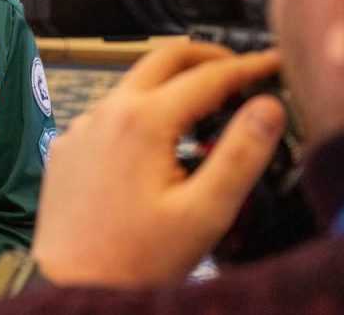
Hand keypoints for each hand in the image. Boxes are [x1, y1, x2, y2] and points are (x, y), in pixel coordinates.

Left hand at [32, 42, 285, 287]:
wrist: (72, 286)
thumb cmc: (135, 260)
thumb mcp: (204, 212)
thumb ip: (241, 154)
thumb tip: (268, 106)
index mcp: (144, 120)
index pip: (208, 76)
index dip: (248, 66)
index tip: (274, 62)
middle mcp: (107, 112)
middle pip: (163, 58)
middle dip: (206, 57)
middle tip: (239, 69)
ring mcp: (82, 127)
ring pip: (133, 85)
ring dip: (171, 86)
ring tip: (206, 110)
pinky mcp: (69, 147)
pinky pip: (108, 115)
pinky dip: (140, 114)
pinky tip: (158, 145)